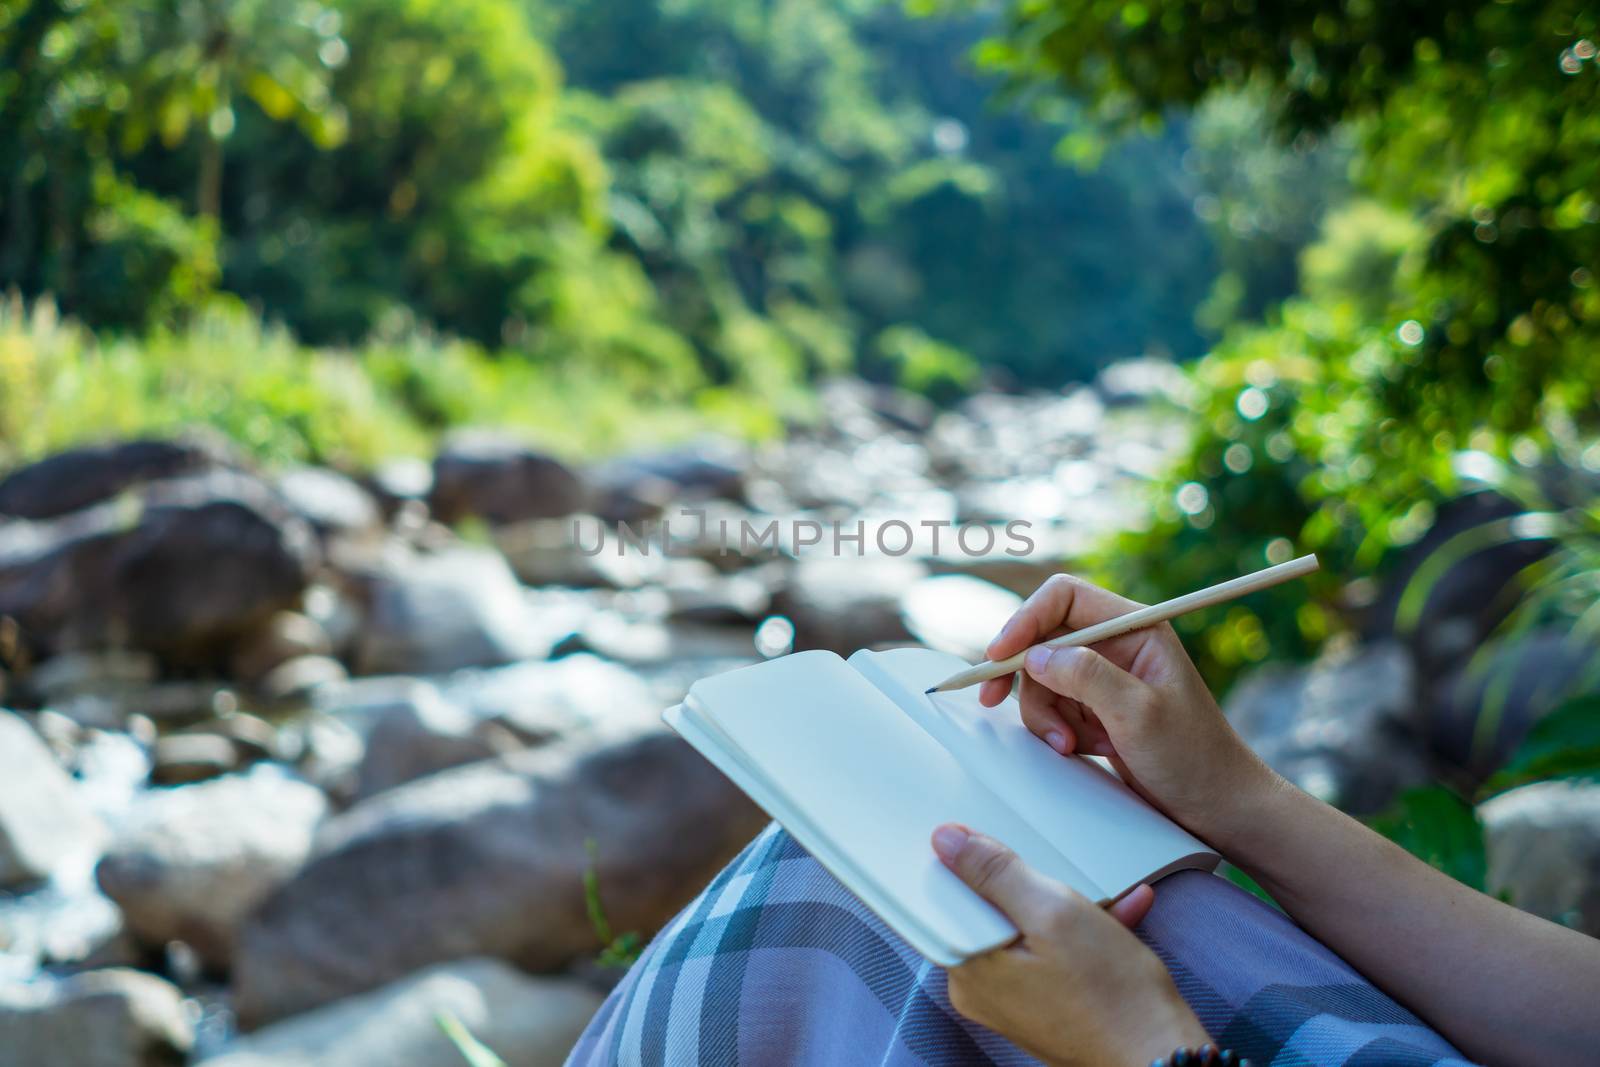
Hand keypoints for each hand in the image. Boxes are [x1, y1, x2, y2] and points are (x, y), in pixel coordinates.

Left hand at [932, 823, 1208, 1066]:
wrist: (1159, 1057)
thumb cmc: (1110, 994)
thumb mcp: (1052, 911)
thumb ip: (995, 873)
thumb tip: (946, 841)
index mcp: (969, 968)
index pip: (948, 898)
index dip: (979, 867)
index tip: (1010, 857)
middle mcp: (981, 990)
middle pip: (992, 912)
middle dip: (1037, 890)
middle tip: (1070, 886)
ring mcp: (1012, 1001)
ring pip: (1029, 931)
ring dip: (1069, 910)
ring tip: (1110, 902)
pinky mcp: (1042, 1005)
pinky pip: (1051, 955)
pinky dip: (1081, 936)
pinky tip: (1118, 918)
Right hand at [978, 573, 1280, 844]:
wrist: (1217, 806)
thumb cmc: (1194, 757)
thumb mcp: (1139, 714)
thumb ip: (1087, 677)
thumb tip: (1035, 655)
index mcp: (1136, 627)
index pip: (1064, 598)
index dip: (1025, 619)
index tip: (999, 654)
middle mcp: (1117, 645)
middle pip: (1042, 639)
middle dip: (1025, 677)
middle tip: (991, 700)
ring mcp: (1104, 679)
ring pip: (1041, 678)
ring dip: (1044, 714)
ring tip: (1072, 745)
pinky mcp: (1096, 709)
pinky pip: (1052, 707)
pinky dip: (1054, 729)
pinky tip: (1084, 749)